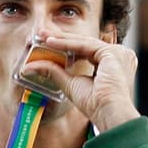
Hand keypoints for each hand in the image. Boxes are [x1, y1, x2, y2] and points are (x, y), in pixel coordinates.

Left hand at [23, 31, 139, 131]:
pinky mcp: (112, 52)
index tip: (47, 44)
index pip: (87, 51)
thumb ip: (54, 72)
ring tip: (42, 36)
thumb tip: (29, 67)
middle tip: (41, 34)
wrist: (107, 112)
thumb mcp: (70, 84)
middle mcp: (119, 57)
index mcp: (113, 65)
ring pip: (84, 42)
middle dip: (61, 39)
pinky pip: (85, 45)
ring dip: (62, 39)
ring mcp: (118, 53)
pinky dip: (67, 43)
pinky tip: (51, 42)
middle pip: (85, 44)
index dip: (66, 46)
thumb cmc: (96, 105)